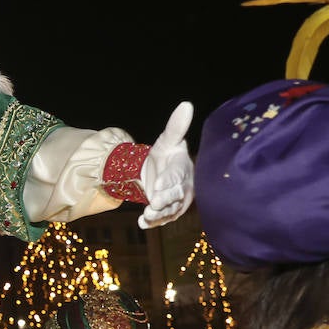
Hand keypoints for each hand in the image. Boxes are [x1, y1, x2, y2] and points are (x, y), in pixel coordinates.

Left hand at [138, 101, 194, 228]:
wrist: (157, 170)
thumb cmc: (165, 153)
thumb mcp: (167, 141)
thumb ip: (176, 126)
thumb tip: (186, 104)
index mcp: (184, 168)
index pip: (177, 175)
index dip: (168, 180)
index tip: (157, 185)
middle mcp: (184, 186)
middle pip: (176, 195)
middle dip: (165, 199)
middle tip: (153, 202)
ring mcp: (177, 201)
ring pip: (170, 209)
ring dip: (159, 214)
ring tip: (147, 216)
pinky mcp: (169, 211)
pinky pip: (162, 219)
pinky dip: (153, 223)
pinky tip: (142, 224)